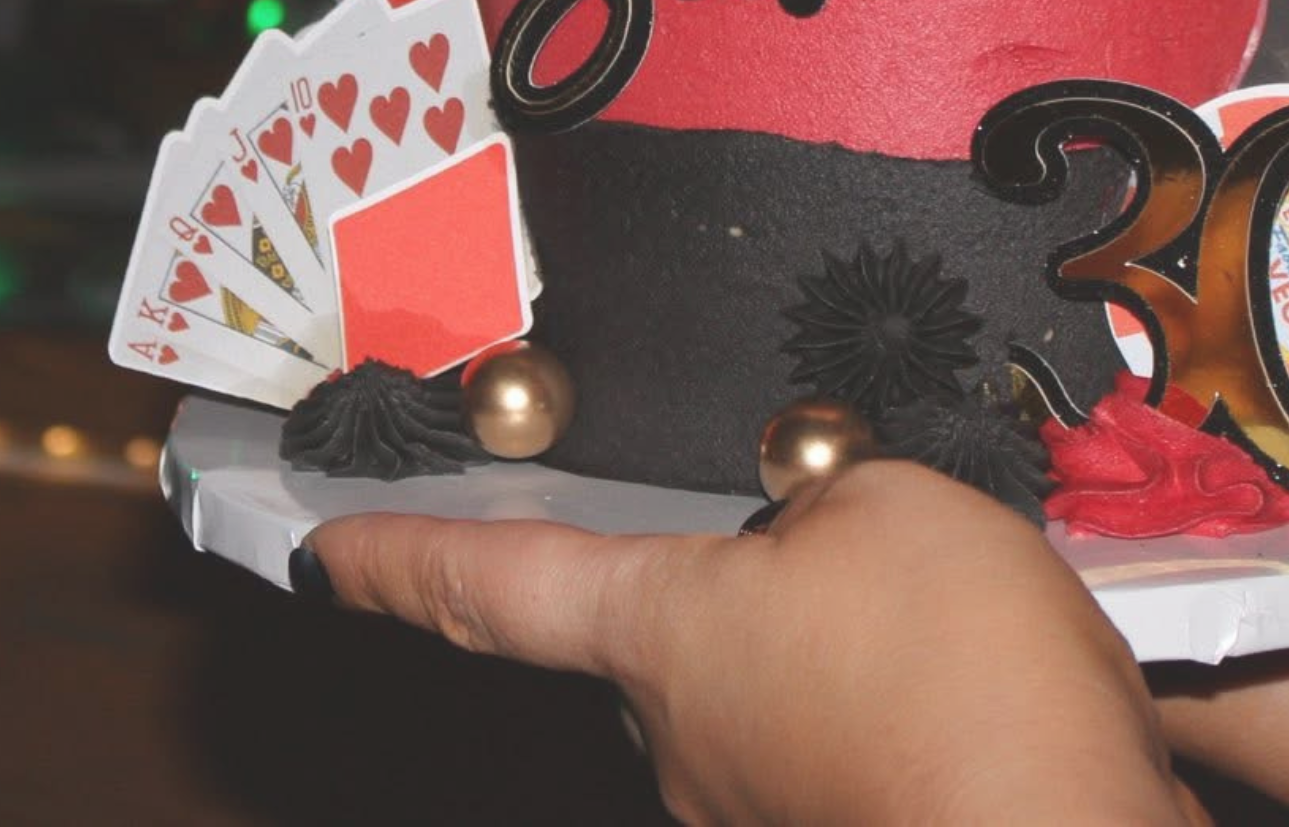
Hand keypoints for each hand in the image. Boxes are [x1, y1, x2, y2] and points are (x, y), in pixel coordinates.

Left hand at [307, 458, 1197, 826]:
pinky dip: (887, 698)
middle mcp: (683, 736)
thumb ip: (821, 492)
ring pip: (768, 683)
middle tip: (841, 551)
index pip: (488, 584)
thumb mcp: (891, 500)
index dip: (398, 560)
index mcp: (662, 630)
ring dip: (831, 639)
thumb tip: (811, 528)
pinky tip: (962, 684)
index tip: (325, 550)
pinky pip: (840, 738)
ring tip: (939, 618)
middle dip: (733, 581)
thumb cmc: (963, 683)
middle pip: (663, 629)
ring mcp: (759, 805)